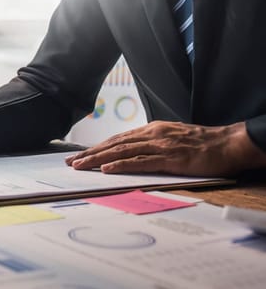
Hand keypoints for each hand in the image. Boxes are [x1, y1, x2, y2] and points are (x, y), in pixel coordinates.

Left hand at [65, 121, 265, 176]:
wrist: (229, 143)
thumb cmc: (202, 144)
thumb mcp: (172, 139)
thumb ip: (152, 144)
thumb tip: (131, 152)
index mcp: (152, 130)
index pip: (117, 139)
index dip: (96, 148)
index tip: (78, 156)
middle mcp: (152, 135)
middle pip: (114, 144)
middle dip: (89, 154)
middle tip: (70, 162)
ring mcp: (161, 146)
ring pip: (122, 151)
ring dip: (98, 159)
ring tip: (80, 166)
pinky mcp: (171, 158)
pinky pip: (142, 162)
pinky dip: (122, 165)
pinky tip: (107, 169)